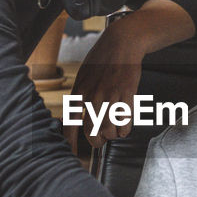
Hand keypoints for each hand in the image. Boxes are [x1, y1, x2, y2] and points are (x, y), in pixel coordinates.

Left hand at [70, 18, 149, 146]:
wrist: (121, 44)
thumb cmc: (102, 59)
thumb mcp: (83, 76)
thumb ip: (80, 96)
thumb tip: (78, 116)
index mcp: (79, 92)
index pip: (70, 123)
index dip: (70, 142)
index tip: (71, 153)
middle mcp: (93, 97)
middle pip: (92, 133)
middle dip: (97, 142)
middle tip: (100, 140)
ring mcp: (110, 98)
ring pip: (110, 132)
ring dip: (112, 135)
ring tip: (114, 130)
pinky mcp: (127, 97)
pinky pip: (125, 125)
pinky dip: (124, 130)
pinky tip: (124, 125)